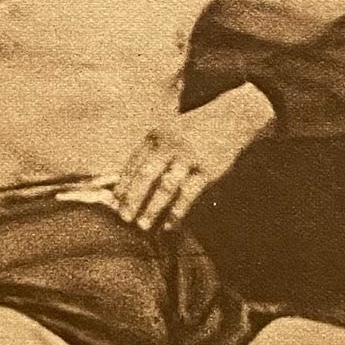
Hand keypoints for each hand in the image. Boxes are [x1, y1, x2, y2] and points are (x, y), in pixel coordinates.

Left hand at [111, 84, 277, 232]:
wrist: (230, 119)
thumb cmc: (193, 132)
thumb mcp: (169, 133)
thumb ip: (150, 153)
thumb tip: (127, 183)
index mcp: (156, 136)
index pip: (134, 163)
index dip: (123, 184)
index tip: (114, 203)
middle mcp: (170, 145)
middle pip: (146, 175)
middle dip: (133, 198)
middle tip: (124, 218)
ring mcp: (189, 157)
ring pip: (166, 187)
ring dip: (152, 208)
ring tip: (143, 225)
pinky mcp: (207, 169)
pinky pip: (188, 194)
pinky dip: (177, 211)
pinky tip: (169, 224)